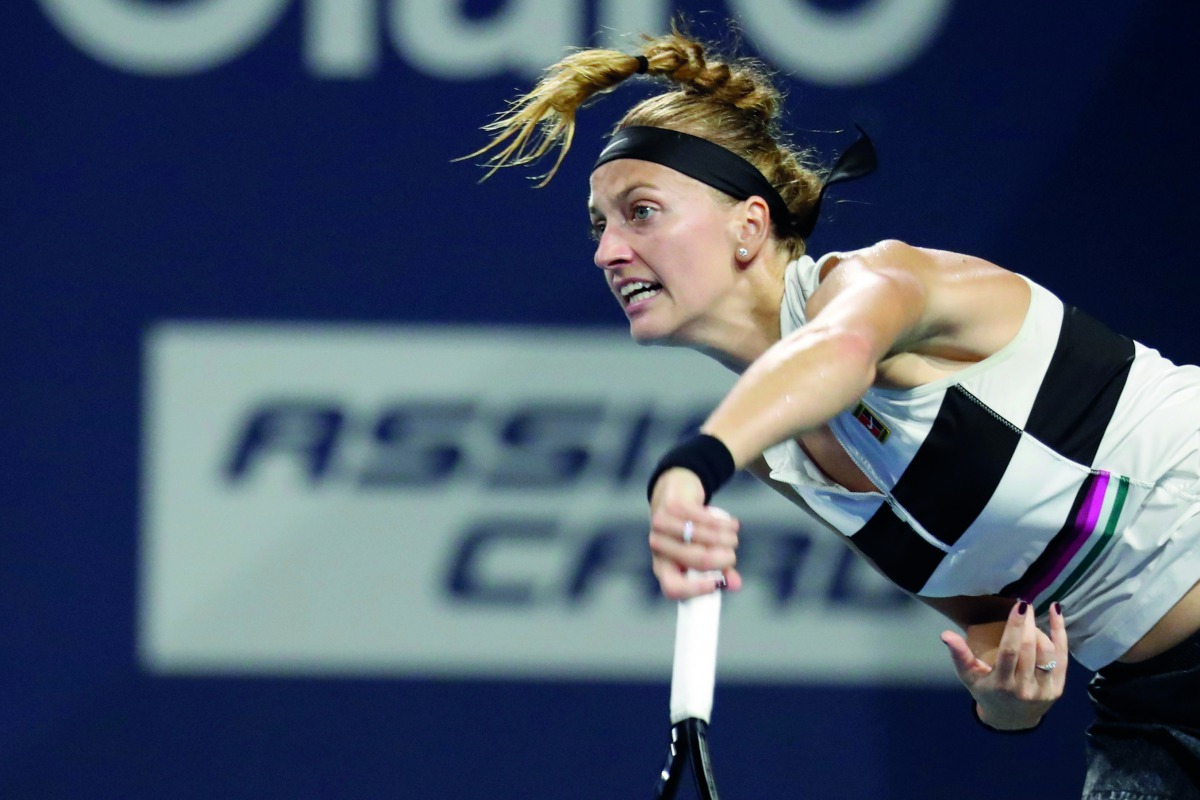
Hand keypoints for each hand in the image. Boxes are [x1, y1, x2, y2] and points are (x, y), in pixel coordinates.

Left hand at [647, 467, 741, 599]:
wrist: (675, 495)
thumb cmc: (689, 534)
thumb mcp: (701, 555)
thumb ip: (718, 572)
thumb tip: (735, 584)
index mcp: (662, 567)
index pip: (672, 587)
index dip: (694, 589)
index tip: (716, 585)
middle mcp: (658, 547)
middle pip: (696, 559)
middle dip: (722, 559)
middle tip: (732, 556)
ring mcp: (663, 525)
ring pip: (704, 538)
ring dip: (727, 539)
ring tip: (733, 539)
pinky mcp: (675, 506)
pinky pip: (707, 519)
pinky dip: (725, 524)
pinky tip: (732, 525)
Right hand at [941, 601, 1067, 730]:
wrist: (1011, 721)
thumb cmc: (986, 692)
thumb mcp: (969, 677)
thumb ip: (959, 655)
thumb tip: (946, 634)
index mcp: (1001, 684)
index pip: (1010, 651)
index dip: (1015, 627)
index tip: (1018, 606)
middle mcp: (1024, 688)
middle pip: (1030, 649)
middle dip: (1028, 623)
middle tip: (1024, 604)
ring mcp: (1044, 690)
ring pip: (1048, 652)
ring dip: (1040, 629)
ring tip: (1031, 618)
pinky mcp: (1057, 688)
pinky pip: (1063, 657)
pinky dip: (1060, 634)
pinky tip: (1056, 614)